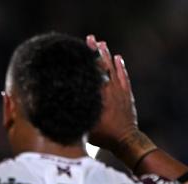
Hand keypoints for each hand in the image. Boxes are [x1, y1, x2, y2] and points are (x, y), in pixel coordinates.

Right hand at [87, 35, 138, 151]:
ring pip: (113, 69)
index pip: (91, 73)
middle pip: (102, 66)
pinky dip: (121, 67)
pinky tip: (118, 58)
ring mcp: (120, 91)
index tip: (80, 48)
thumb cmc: (102, 135)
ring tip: (101, 44)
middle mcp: (110, 90)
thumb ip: (76, 113)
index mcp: (99, 96)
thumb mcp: (85, 125)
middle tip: (90, 39)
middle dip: (95, 52)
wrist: (125, 140)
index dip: (86, 60)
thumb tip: (61, 104)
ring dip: (107, 56)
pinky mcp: (126, 95)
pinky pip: (123, 77)